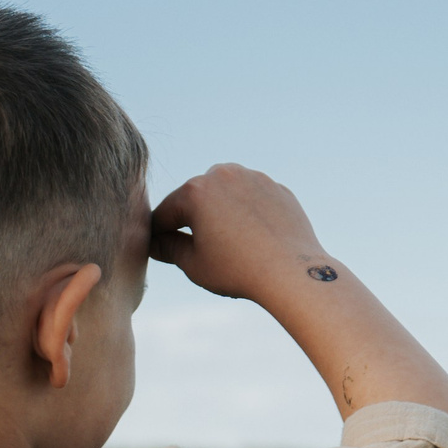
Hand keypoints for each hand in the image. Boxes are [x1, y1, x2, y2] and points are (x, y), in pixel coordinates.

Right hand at [148, 164, 334, 304]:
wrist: (293, 273)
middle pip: (195, 197)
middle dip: (190, 218)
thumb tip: (154, 242)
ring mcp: (254, 178)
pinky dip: (247, 212)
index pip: (165, 213)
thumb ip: (168, 248)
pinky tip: (252, 237)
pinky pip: (253, 199)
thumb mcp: (193, 264)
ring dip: (220, 211)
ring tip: (226, 241)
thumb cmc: (239, 271)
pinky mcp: (277, 188)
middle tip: (193, 246)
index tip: (158, 248)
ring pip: (226, 194)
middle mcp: (223, 175)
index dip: (157, 234)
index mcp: (196, 191)